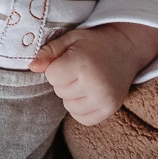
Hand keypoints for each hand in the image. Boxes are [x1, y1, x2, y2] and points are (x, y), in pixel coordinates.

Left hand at [29, 23, 157, 124]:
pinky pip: (83, 118)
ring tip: (85, 80)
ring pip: (69, 106)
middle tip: (80, 69)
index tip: (68, 60)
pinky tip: (88, 93)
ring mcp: (105, 100)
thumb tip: (32, 67)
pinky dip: (80, 108)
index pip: (51, 76)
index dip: (55, 67)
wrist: (125, 49)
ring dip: (71, 95)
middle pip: (59, 91)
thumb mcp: (70, 39)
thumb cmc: (93, 43)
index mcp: (83, 64)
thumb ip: (49, 52)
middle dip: (64, 80)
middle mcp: (95, 85)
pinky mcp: (110, 110)